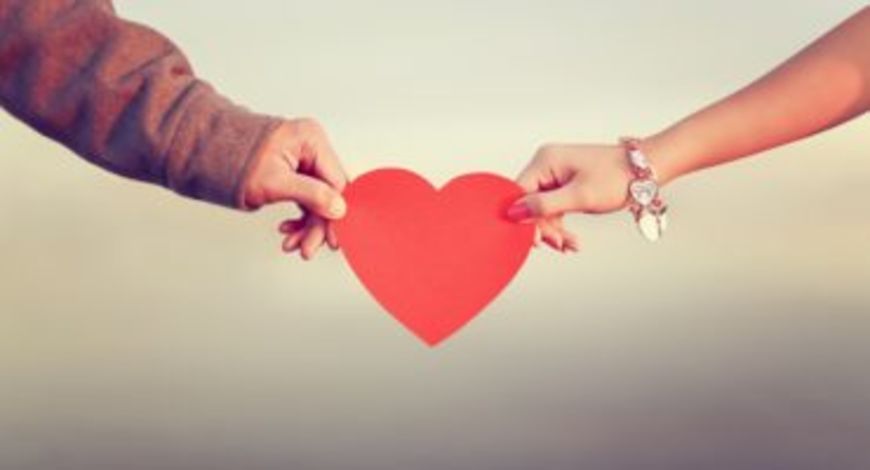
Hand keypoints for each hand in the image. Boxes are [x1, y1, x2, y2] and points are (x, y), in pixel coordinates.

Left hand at [242, 118, 348, 259]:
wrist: (204, 152)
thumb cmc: (233, 160)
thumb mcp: (274, 182)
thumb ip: (311, 195)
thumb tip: (338, 208)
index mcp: (311, 140)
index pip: (336, 183)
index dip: (334, 215)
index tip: (330, 240)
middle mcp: (311, 146)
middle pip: (328, 193)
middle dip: (316, 224)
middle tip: (306, 248)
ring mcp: (303, 158)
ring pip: (317, 199)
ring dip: (307, 225)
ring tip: (292, 243)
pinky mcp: (294, 170)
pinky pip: (305, 197)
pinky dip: (299, 217)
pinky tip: (288, 229)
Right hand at [508, 143, 632, 251]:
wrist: (645, 171)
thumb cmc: (617, 177)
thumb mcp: (579, 196)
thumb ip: (544, 205)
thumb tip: (514, 212)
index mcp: (545, 161)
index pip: (519, 192)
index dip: (523, 218)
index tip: (534, 240)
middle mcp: (546, 164)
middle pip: (529, 203)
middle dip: (544, 227)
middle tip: (558, 244)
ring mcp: (555, 174)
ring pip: (542, 209)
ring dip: (554, 230)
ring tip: (569, 245)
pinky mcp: (564, 184)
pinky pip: (553, 208)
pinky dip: (561, 225)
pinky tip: (570, 240)